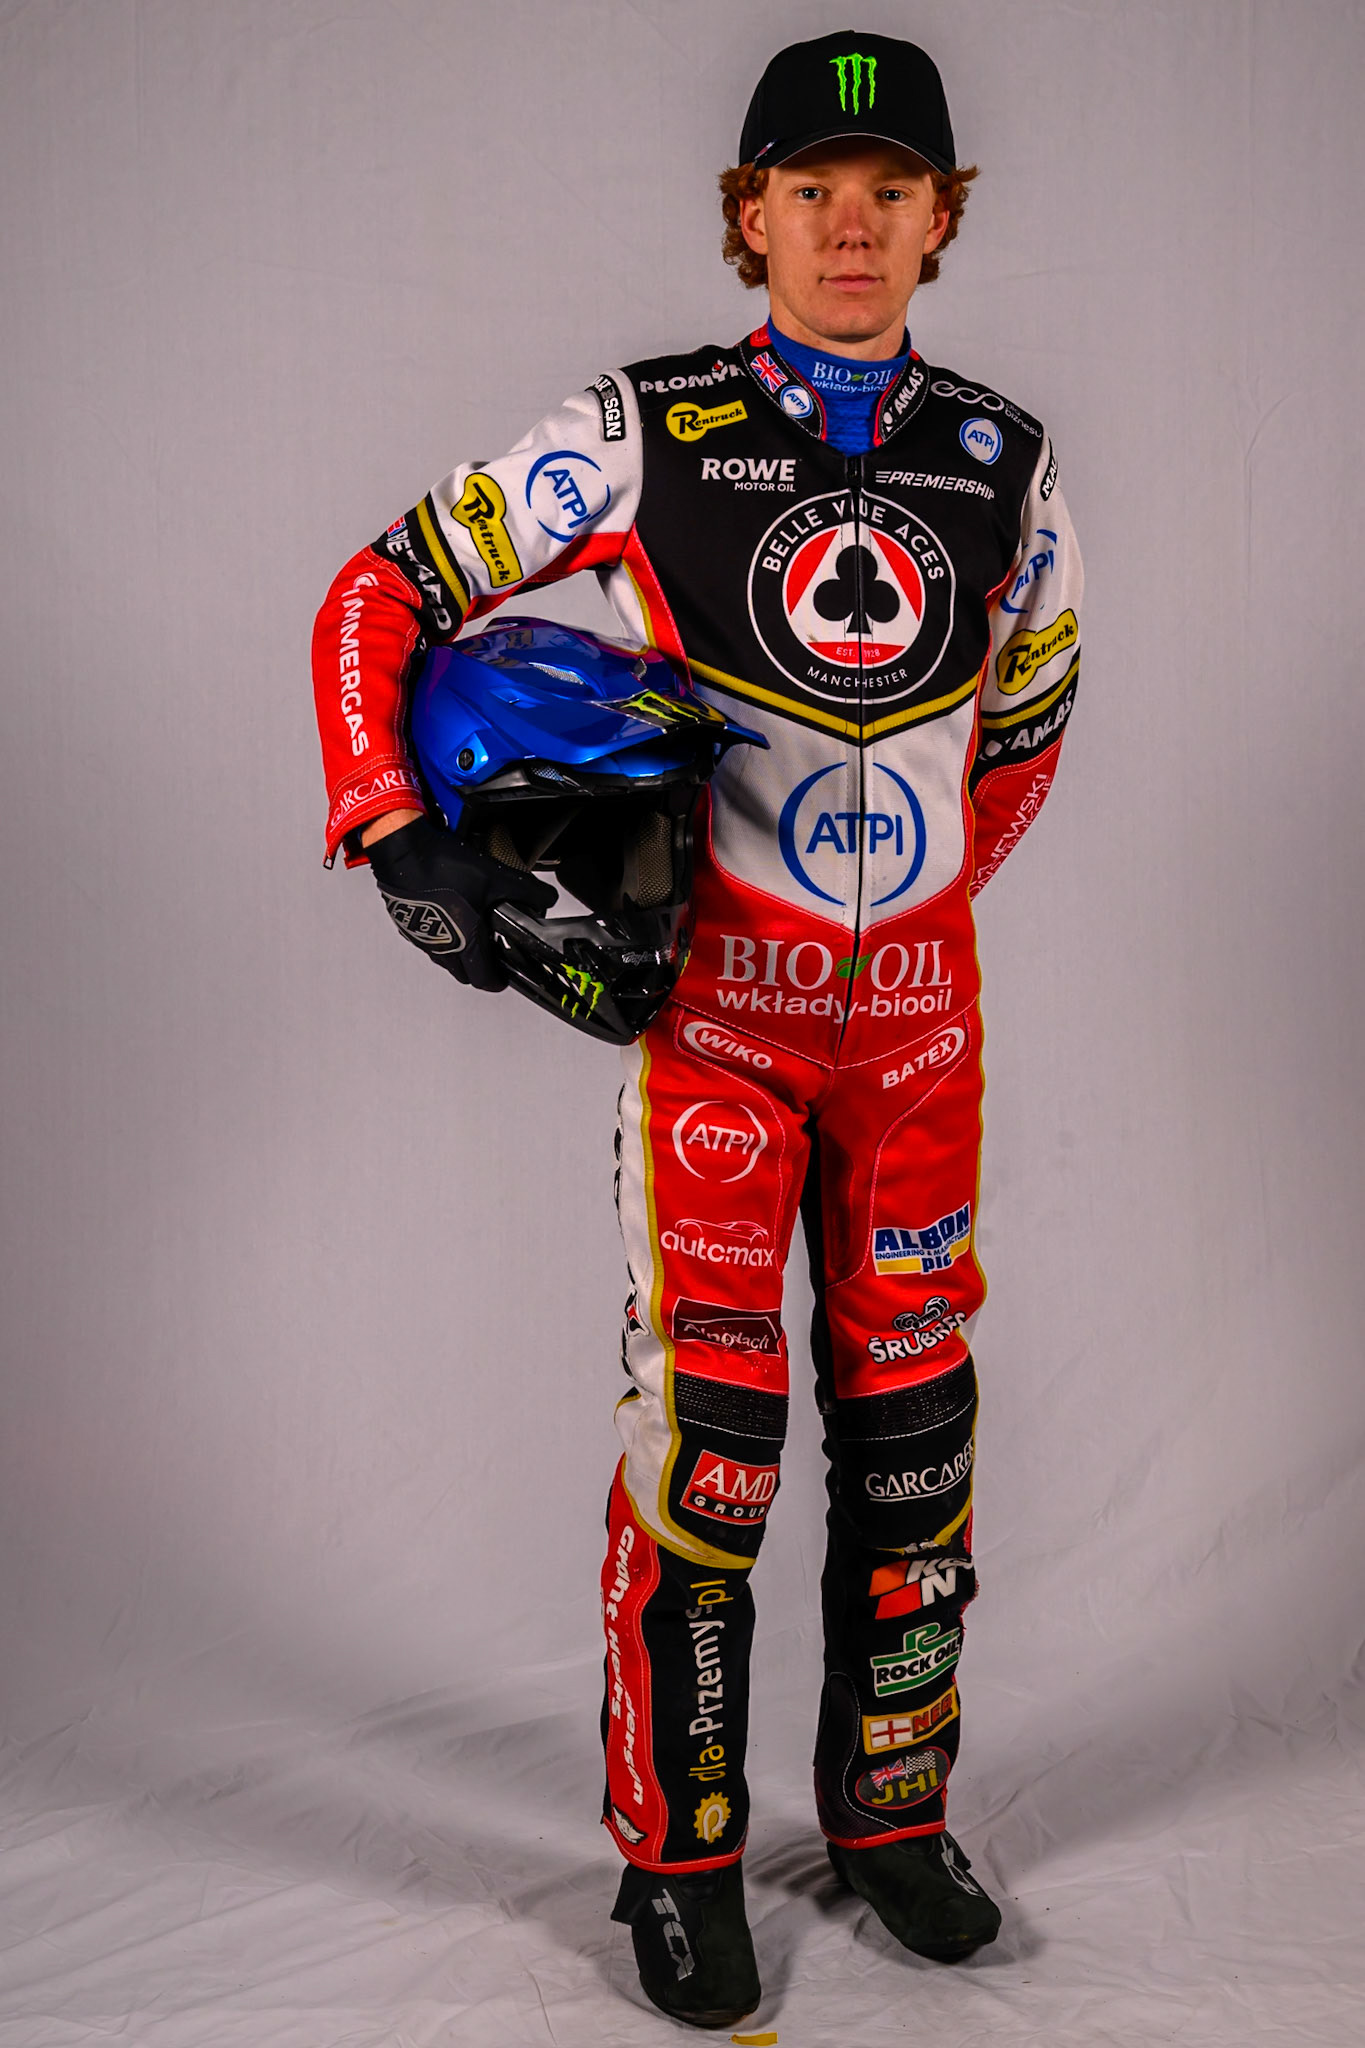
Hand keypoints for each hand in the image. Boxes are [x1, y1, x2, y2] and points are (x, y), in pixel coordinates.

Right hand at [366, 815, 555, 990]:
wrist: (401, 850)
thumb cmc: (440, 865)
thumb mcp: (495, 876)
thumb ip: (527, 891)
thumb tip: (546, 900)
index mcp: (464, 941)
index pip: (483, 979)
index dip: (498, 982)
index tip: (505, 977)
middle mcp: (441, 946)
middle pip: (464, 974)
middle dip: (480, 969)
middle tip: (492, 954)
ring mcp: (421, 937)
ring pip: (445, 959)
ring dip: (460, 954)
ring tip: (473, 932)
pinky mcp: (407, 924)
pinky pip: (429, 942)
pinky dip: (442, 937)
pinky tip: (450, 915)